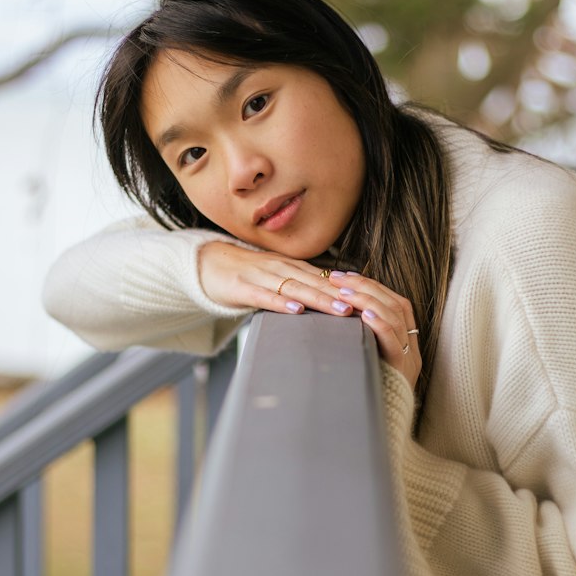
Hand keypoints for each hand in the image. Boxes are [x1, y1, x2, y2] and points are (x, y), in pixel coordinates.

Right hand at [198, 243, 421, 389]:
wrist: (207, 264)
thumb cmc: (245, 275)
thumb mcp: (275, 279)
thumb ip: (299, 288)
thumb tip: (328, 303)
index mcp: (291, 268)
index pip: (323, 278)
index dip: (346, 289)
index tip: (368, 300)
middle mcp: (280, 269)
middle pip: (315, 282)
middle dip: (340, 295)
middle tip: (364, 307)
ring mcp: (261, 277)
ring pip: (294, 288)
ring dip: (318, 299)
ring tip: (340, 310)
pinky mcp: (242, 287)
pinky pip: (264, 296)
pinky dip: (280, 303)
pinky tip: (295, 311)